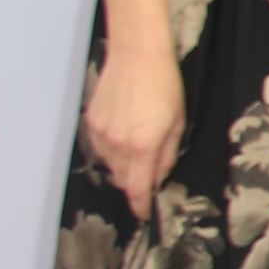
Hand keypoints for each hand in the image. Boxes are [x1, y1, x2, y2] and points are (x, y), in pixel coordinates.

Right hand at [82, 46, 184, 221]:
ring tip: (138, 150)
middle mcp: (117, 143)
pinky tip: (123, 138)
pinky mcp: (91, 122)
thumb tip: (159, 177)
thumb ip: (168, 155)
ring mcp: (100, 132)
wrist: (137, 55)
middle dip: (135, 186)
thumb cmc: (164, 85)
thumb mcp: (177, 122)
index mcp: (143, 145)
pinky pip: (99, 149)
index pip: (138, 188)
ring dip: (124, 167)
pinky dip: (111, 151)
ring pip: (110, 165)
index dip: (141, 206)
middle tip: (147, 179)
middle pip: (122, 180)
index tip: (144, 213)